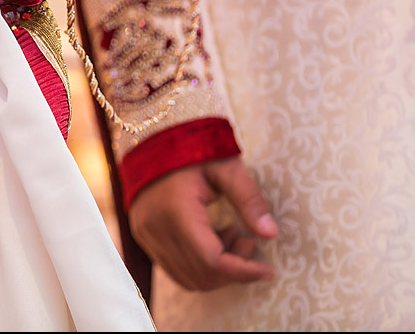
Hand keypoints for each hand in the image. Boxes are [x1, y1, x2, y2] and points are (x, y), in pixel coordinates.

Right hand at [128, 156, 277, 290]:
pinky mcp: (143, 235)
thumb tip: (271, 234)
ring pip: (187, 277)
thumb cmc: (193, 147)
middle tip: (249, 242)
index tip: (267, 269)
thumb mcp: (226, 167)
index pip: (212, 262)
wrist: (153, 137)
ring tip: (232, 236)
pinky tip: (212, 237)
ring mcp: (146, 234)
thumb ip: (249, 200)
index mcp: (176, 211)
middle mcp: (155, 228)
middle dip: (233, 270)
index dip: (243, 272)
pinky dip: (199, 264)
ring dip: (216, 269)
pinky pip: (174, 266)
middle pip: (200, 276)